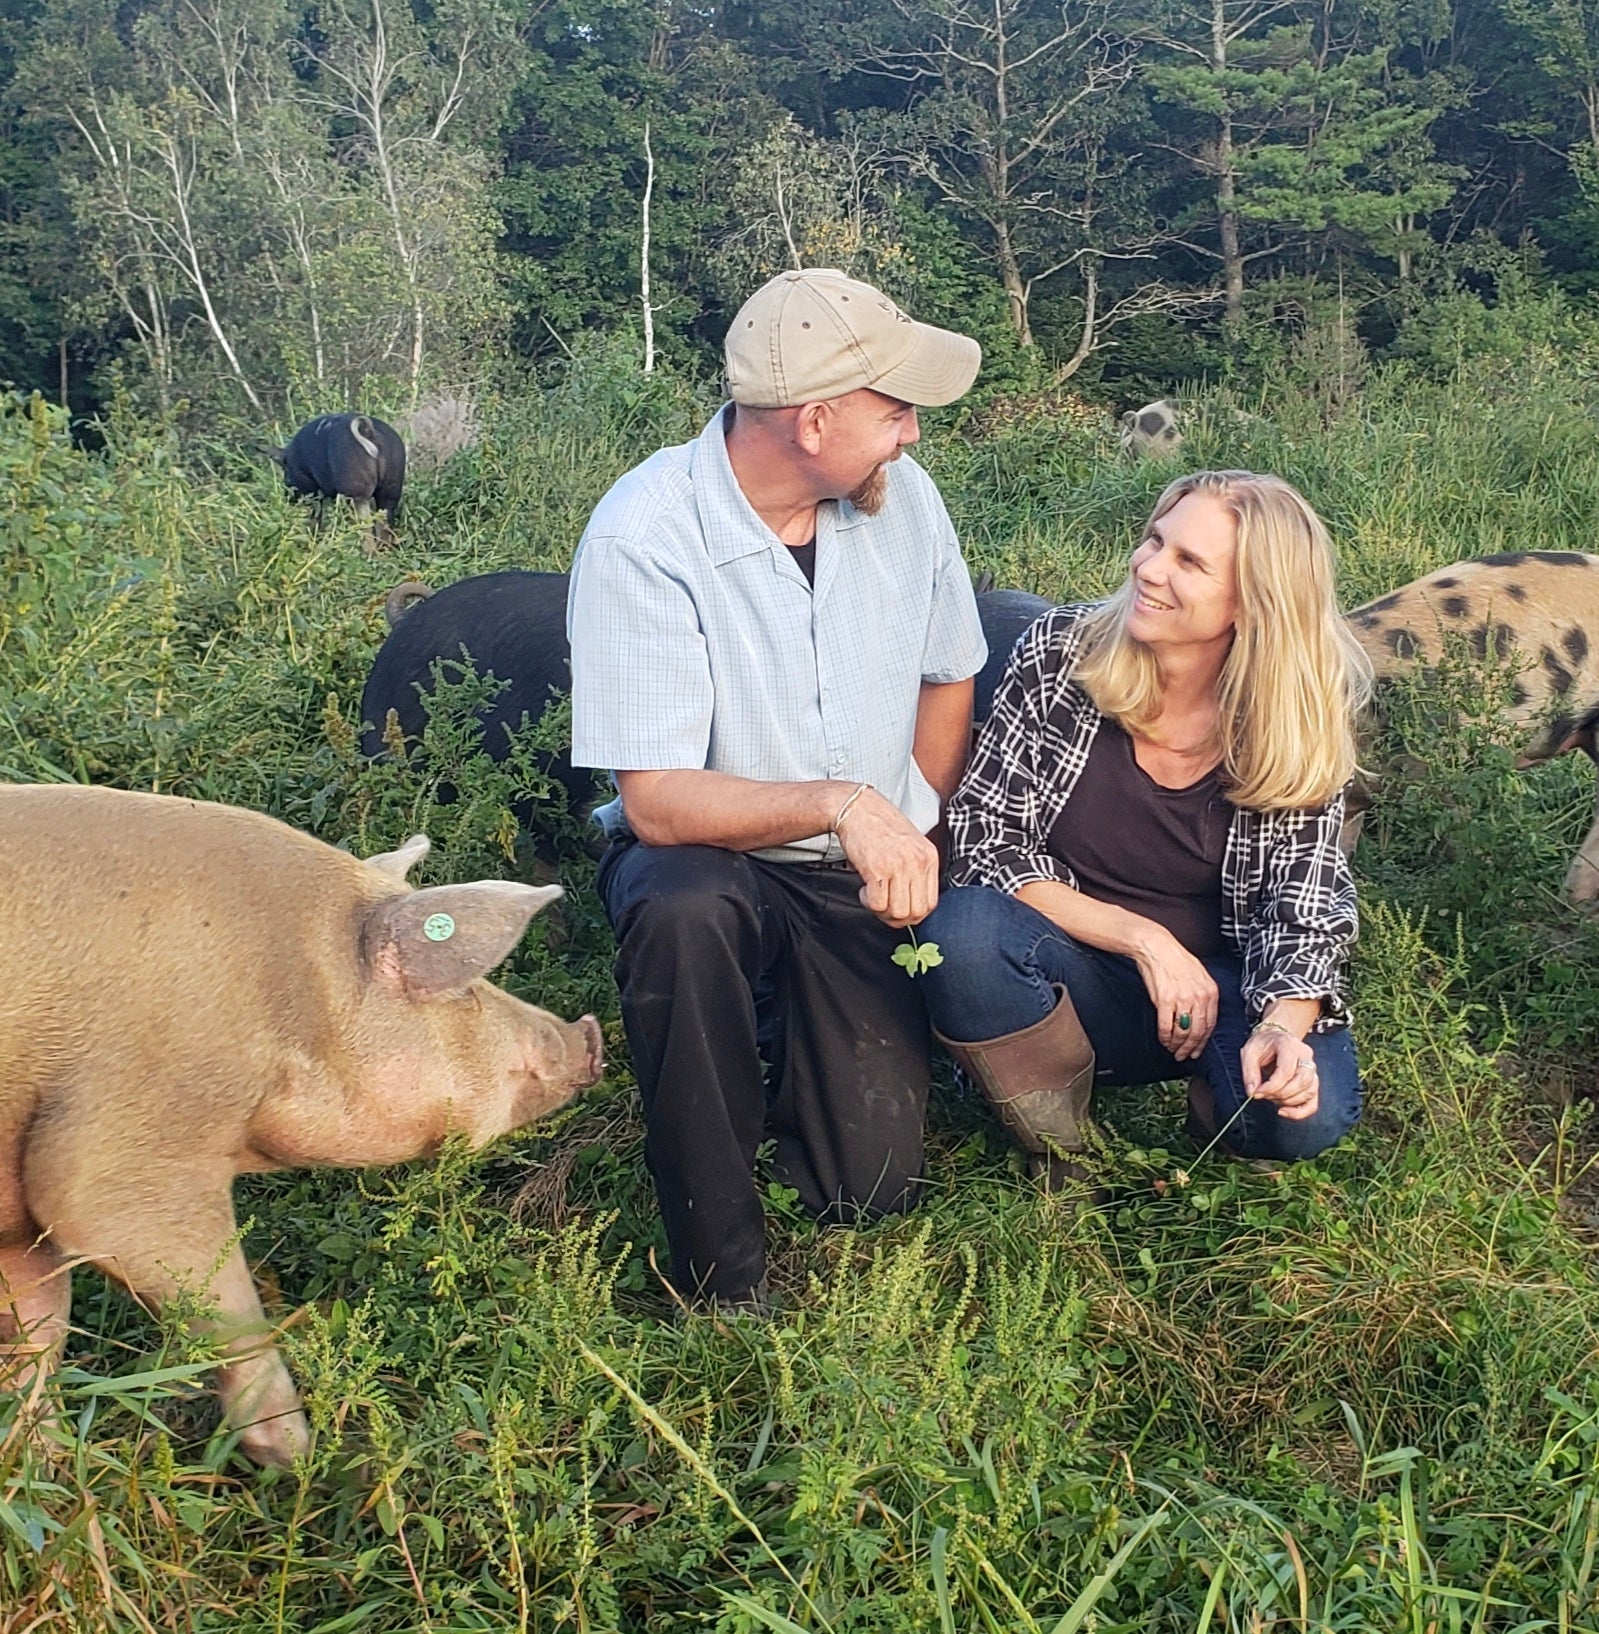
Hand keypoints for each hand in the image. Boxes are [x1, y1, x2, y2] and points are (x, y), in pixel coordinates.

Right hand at [834, 787, 940, 926]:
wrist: (856, 807)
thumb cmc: (879, 824)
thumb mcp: (910, 843)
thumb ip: (916, 869)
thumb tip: (912, 900)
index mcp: (929, 856)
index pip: (931, 903)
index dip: (914, 914)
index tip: (900, 910)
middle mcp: (918, 862)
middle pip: (916, 912)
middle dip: (898, 918)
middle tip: (884, 907)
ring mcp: (899, 866)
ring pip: (897, 912)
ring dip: (882, 911)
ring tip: (874, 895)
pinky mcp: (877, 869)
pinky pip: (877, 904)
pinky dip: (868, 903)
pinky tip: (864, 889)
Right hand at [1129, 924, 1217, 1060]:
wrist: (1156, 946)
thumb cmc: (1175, 959)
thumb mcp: (1198, 976)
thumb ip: (1202, 996)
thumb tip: (1199, 1018)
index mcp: (1210, 991)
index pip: (1211, 1024)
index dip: (1203, 1041)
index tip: (1197, 1050)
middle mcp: (1199, 996)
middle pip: (1198, 1032)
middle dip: (1191, 1048)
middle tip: (1184, 1055)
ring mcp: (1182, 999)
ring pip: (1183, 1032)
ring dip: (1177, 1045)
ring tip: (1173, 1049)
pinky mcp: (1165, 1000)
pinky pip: (1166, 1027)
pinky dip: (1165, 1037)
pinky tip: (1164, 1040)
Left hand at [1241, 1023, 1319, 1119]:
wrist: (1274, 1037)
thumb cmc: (1262, 1044)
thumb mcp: (1249, 1052)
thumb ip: (1249, 1072)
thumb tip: (1252, 1092)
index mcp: (1290, 1046)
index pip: (1286, 1071)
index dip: (1271, 1086)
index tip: (1257, 1092)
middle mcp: (1306, 1057)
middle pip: (1302, 1081)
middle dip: (1280, 1094)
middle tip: (1264, 1095)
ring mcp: (1312, 1069)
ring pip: (1309, 1092)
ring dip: (1288, 1101)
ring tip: (1271, 1098)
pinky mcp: (1312, 1082)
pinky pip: (1313, 1102)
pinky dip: (1300, 1111)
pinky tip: (1284, 1112)